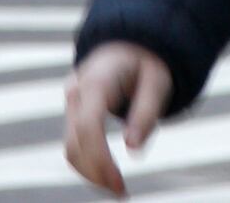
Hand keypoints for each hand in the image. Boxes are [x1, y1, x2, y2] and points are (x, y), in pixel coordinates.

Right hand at [63, 41, 171, 195]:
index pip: (88, 126)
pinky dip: (87, 163)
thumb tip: (132, 148)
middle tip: (123, 193)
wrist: (131, 41)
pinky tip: (108, 175)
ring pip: (70, 147)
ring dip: (90, 172)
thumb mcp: (158, 81)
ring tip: (118, 189)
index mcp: (97, 80)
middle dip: (96, 173)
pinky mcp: (73, 112)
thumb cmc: (148, 61)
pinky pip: (74, 143)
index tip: (119, 183)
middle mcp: (76, 91)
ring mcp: (71, 102)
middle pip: (75, 142)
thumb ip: (146, 112)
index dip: (99, 158)